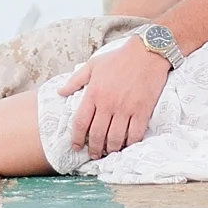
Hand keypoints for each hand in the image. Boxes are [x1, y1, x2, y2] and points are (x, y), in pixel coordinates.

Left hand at [57, 42, 169, 160]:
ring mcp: (125, 109)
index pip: (80, 122)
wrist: (147, 53)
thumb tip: (60, 92)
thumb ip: (75, 80)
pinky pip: (134, 134)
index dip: (77, 138)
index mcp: (93, 93)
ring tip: (109, 152)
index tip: (76, 146)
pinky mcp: (142, 112)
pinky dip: (130, 143)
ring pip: (115, 138)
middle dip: (94, 148)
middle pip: (97, 134)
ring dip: (110, 149)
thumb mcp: (93, 65)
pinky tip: (127, 145)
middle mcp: (108, 104)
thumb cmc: (119, 58)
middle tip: (94, 154)